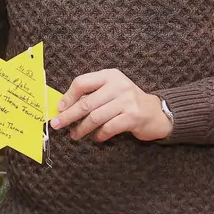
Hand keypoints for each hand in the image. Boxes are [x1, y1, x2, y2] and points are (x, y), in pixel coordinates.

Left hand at [49, 70, 170, 141]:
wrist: (156, 112)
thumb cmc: (127, 102)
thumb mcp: (111, 90)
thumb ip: (92, 94)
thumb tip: (64, 107)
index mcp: (109, 75)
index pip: (82, 82)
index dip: (68, 96)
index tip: (59, 108)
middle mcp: (118, 85)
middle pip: (86, 102)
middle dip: (69, 115)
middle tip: (57, 124)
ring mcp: (127, 101)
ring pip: (95, 117)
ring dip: (82, 128)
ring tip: (75, 135)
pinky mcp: (133, 117)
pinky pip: (108, 128)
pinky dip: (99, 135)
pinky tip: (96, 138)